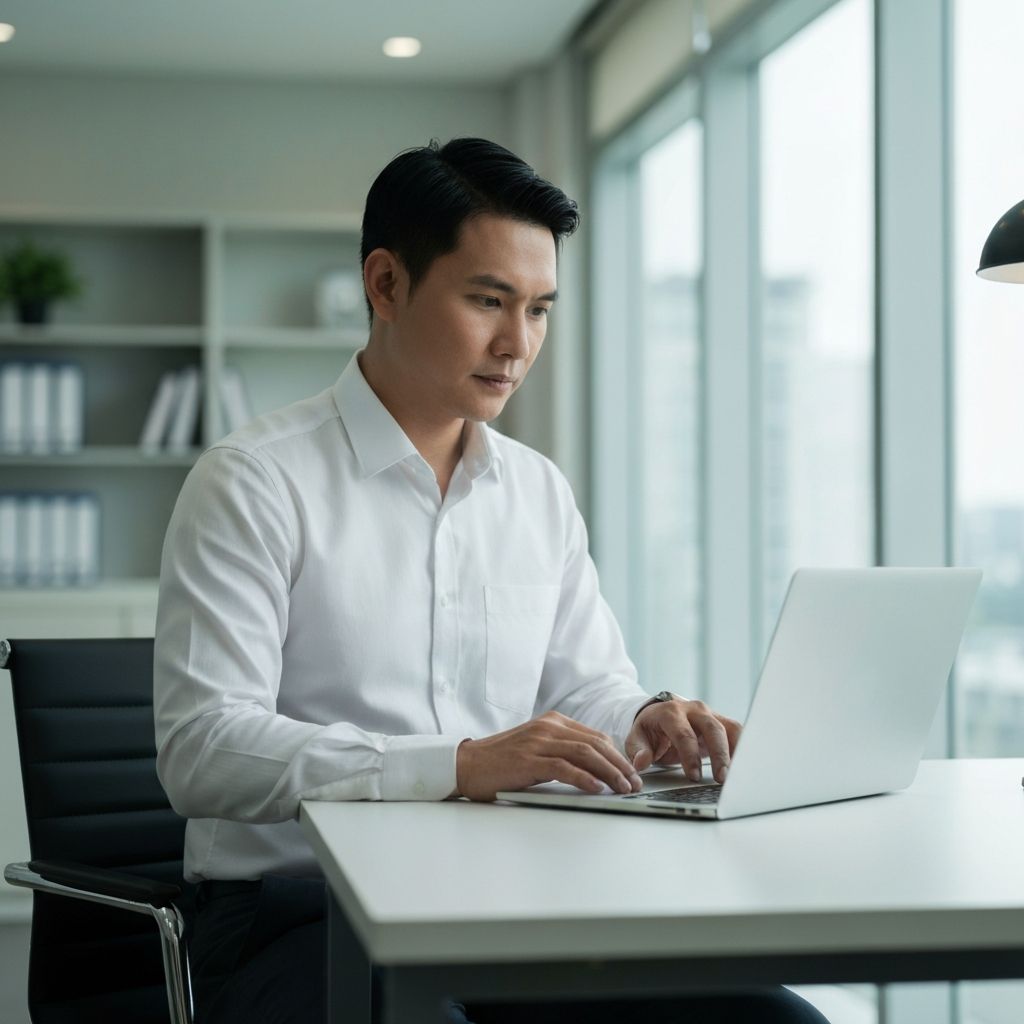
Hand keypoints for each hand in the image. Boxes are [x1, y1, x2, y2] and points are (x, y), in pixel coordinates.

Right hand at [454, 711, 642, 801]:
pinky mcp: (529, 759)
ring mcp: (538, 742)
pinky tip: (597, 789)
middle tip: (634, 783)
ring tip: (623, 788)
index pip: (595, 736)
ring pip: (585, 753)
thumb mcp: (537, 749)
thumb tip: (596, 769)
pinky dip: (585, 778)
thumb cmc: (502, 762)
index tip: (630, 773)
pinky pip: (564, 767)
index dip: (617, 755)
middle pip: (596, 743)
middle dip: (620, 765)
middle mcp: (548, 727)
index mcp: (553, 722)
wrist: (467, 764)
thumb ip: (562, 752)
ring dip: (609, 772)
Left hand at [625, 699, 740, 783]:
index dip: (690, 756)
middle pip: (712, 728)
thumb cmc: (650, 729)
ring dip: (736, 751)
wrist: (659, 713)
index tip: (694, 776)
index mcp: (670, 712)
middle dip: (719, 754)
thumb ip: (638, 750)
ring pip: (730, 728)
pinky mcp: (721, 721)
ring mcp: (710, 714)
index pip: (683, 733)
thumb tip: (641, 762)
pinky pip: (737, 732)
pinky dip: (743, 748)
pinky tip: (745, 767)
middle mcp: (693, 710)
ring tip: (739, 775)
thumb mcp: (636, 738)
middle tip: (722, 778)